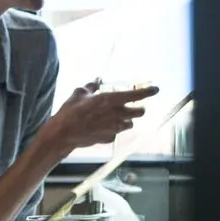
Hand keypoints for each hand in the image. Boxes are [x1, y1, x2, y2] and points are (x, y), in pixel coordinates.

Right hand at [45, 81, 160, 151]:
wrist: (63, 134)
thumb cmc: (70, 112)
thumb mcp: (79, 93)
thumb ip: (91, 87)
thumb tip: (96, 81)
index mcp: (110, 100)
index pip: (136, 95)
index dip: (147, 92)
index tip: (155, 89)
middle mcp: (116, 114)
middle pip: (139, 112)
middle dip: (139, 109)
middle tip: (135, 107)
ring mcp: (114, 128)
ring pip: (130, 124)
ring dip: (127, 120)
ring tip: (116, 117)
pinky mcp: (109, 139)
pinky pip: (117, 133)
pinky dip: (114, 129)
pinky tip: (102, 127)